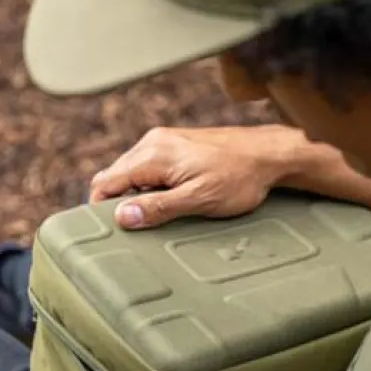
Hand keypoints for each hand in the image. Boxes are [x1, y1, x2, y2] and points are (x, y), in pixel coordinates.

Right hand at [88, 125, 300, 228]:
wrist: (269, 154)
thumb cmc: (238, 177)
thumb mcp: (198, 199)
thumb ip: (158, 208)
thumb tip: (121, 217)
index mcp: (153, 154)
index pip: (106, 183)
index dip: (101, 209)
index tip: (107, 231)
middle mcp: (153, 142)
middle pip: (114, 176)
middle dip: (117, 202)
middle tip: (133, 229)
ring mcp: (164, 140)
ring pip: (130, 171)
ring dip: (134, 193)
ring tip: (155, 215)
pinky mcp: (176, 143)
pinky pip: (148, 165)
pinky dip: (148, 184)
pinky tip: (168, 199)